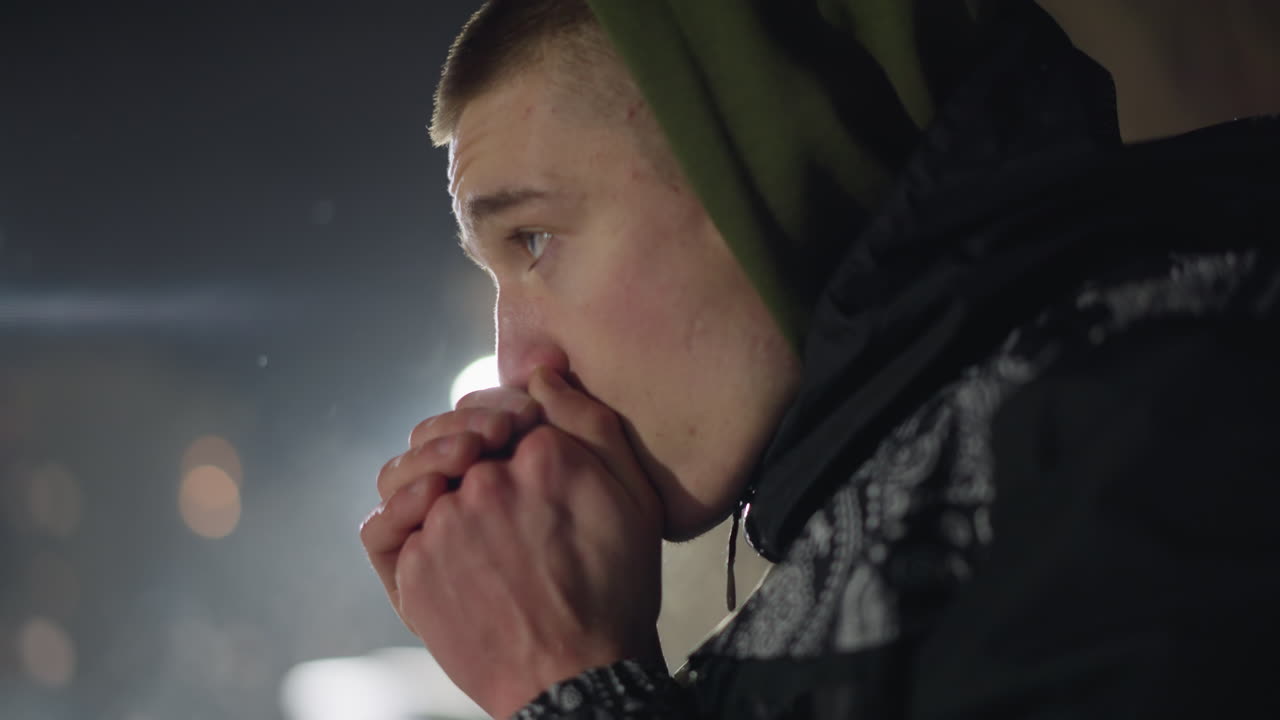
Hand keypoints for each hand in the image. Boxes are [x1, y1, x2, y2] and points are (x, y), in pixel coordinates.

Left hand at [375, 368, 665, 717]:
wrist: (580, 680)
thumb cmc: (616, 591)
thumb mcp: (634, 499)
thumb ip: (590, 424)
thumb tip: (542, 374)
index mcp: (543, 455)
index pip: (506, 411)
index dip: (510, 419)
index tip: (518, 438)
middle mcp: (485, 482)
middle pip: (454, 435)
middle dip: (468, 437)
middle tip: (486, 456)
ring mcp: (443, 526)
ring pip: (412, 473)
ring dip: (429, 470)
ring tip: (454, 485)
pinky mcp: (414, 570)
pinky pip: (385, 525)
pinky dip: (399, 515)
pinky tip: (424, 517)